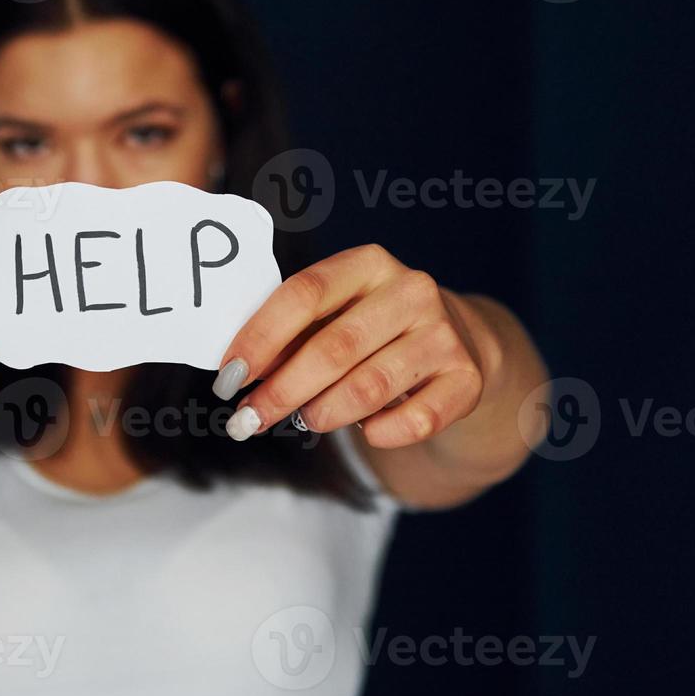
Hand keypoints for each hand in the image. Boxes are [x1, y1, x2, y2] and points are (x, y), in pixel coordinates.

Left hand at [213, 244, 489, 446]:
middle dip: (282, 390)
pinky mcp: (466, 378)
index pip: (303, 294)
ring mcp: (443, 333)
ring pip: (370, 386)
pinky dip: (381, 432)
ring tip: (304, 420)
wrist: (454, 343)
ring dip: (324, 413)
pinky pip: (416, 419)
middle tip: (248, 420)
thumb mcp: (333, 314)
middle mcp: (410, 290)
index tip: (228, 377)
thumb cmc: (370, 329)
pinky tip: (364, 432)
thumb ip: (291, 333)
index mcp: (366, 263)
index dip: (260, 337)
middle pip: (334, 347)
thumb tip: (238, 374)